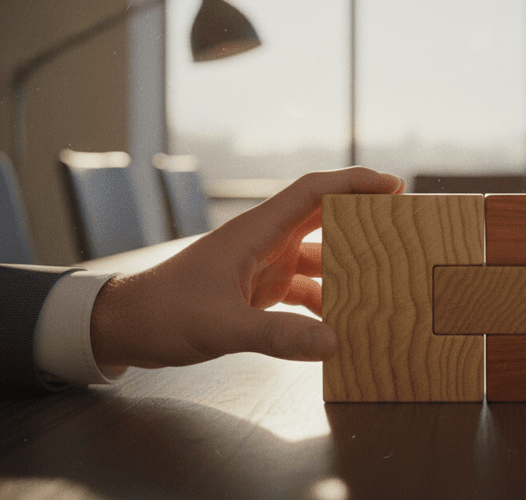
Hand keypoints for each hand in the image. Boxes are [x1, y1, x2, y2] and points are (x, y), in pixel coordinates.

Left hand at [90, 167, 404, 369]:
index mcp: (255, 231)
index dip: (354, 183)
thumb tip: (334, 342)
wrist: (123, 326)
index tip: (393, 187)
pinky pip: (302, 291)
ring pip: (316, 258)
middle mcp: (263, 242)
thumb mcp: (221, 326)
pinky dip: (323, 304)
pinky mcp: (256, 292)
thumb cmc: (163, 312)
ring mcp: (261, 266)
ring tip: (383, 281)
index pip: (313, 192)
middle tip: (402, 230)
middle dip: (362, 220)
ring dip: (346, 268)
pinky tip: (341, 323)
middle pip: (323, 218)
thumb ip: (277, 335)